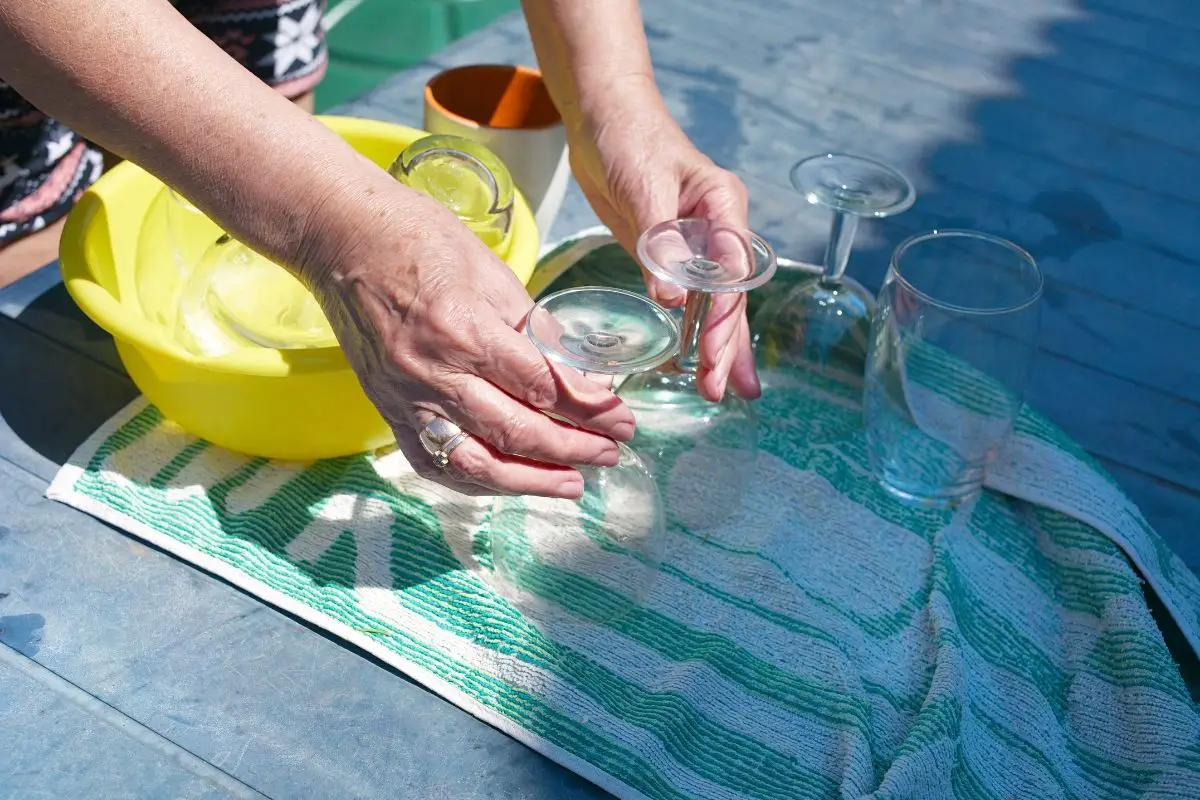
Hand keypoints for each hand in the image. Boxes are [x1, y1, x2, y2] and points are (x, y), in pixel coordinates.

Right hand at [297, 173, 634, 497]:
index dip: (589, 410)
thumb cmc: (418, 239)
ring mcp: (406, 398)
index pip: (541, 386)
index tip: (622, 420)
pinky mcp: (388, 410)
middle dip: (573, 448)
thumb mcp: (491, 270)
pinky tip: (511, 483)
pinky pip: (435, 462)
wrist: (342, 239)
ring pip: (476, 461)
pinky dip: (477, 480)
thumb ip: (531, 327)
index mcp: (466, 329)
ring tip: (573, 483)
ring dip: (531, 481)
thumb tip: (574, 372)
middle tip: (612, 452)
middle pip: (516, 431)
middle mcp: (434, 373)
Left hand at [567, 79, 756, 402]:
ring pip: (715, 304)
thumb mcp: (643, 183)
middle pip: (729, 296)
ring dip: (719, 348)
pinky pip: (690, 300)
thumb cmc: (628, 137)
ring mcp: (699, 245)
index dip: (724, 315)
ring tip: (726, 392)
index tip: (713, 352)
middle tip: (718, 390)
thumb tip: (672, 295)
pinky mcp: (673, 255)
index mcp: (722, 207)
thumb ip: (659, 237)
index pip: (733, 271)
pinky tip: (697, 363)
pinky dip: (694, 332)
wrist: (604, 120)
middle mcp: (719, 230)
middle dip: (725, 345)